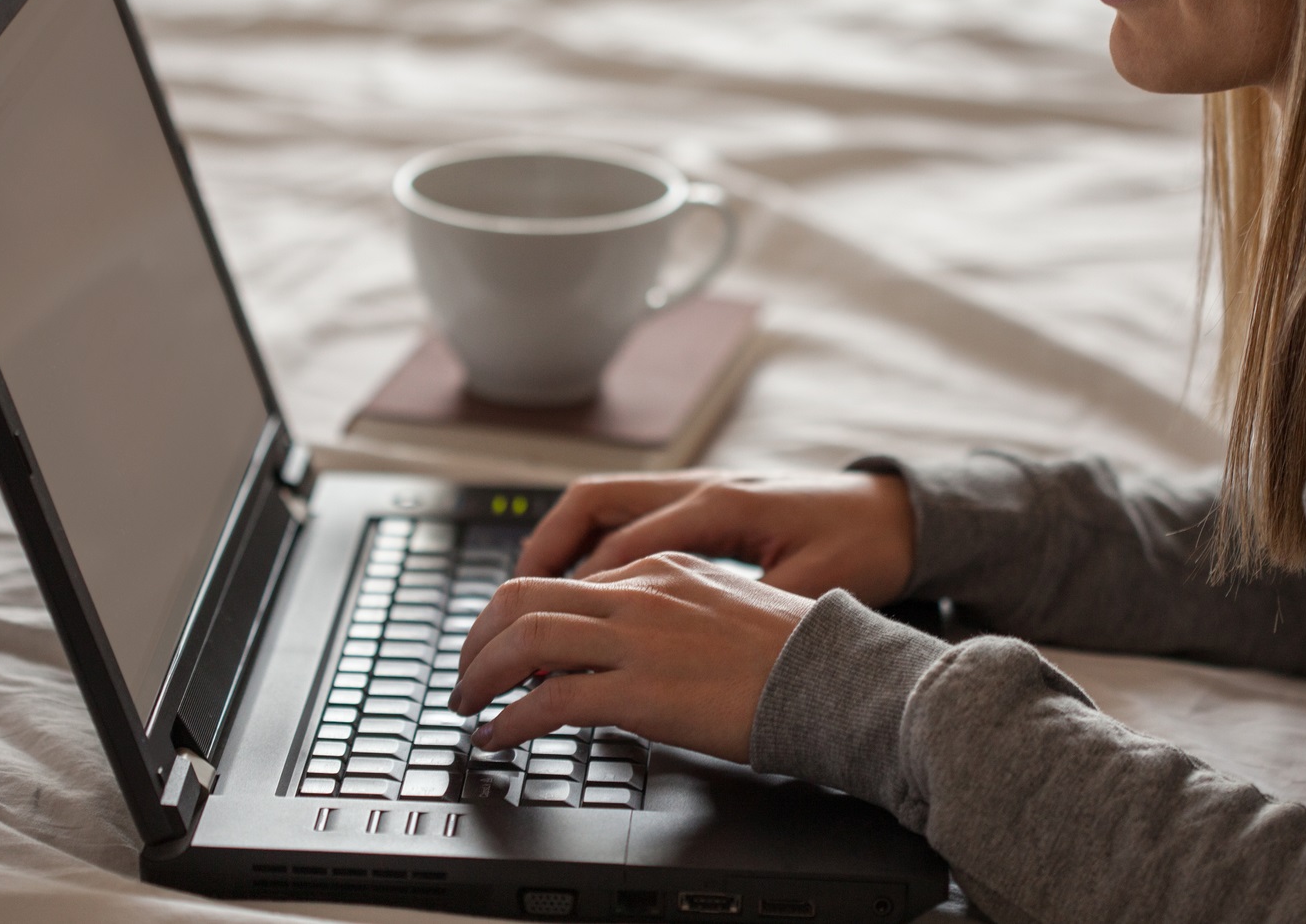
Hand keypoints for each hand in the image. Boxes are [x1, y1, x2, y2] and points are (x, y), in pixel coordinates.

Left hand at [449, 552, 814, 761]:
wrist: (838, 676)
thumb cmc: (801, 653)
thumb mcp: (730, 607)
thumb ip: (676, 614)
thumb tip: (638, 648)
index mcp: (664, 568)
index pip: (568, 581)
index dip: (525, 618)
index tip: (511, 650)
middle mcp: (641, 592)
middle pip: (523, 595)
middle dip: (479, 637)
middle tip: (468, 673)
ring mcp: (638, 638)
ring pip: (523, 638)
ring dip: (479, 674)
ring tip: (468, 703)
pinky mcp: (639, 690)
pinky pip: (548, 701)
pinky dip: (509, 721)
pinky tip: (497, 738)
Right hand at [514, 470, 915, 607]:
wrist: (898, 515)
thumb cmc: (862, 549)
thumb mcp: (808, 591)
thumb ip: (742, 618)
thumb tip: (690, 661)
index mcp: (720, 508)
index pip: (618, 548)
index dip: (573, 597)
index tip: (539, 645)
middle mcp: (700, 487)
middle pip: (591, 505)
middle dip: (541, 557)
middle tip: (505, 613)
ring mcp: (700, 486)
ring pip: (603, 502)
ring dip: (560, 545)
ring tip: (526, 598)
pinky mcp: (705, 500)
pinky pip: (629, 512)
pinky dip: (595, 545)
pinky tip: (586, 586)